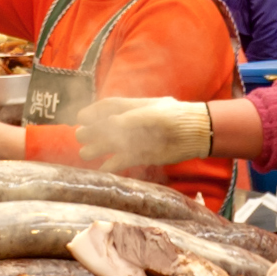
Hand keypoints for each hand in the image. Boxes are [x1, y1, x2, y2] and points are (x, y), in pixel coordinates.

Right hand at [75, 96, 215, 173]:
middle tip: (79, 137)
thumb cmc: (176, 118)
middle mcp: (135, 122)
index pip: (111, 106)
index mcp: (136, 106)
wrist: (197, 134)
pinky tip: (102, 169)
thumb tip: (107, 124)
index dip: (95, 111)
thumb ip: (130, 119)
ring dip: (99, 148)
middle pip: (109, 126)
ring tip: (84, 153)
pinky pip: (126, 159)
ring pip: (115, 144)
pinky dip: (113, 164)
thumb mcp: (152, 115)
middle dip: (93, 131)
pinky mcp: (145, 155)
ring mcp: (139, 139)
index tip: (80, 117)